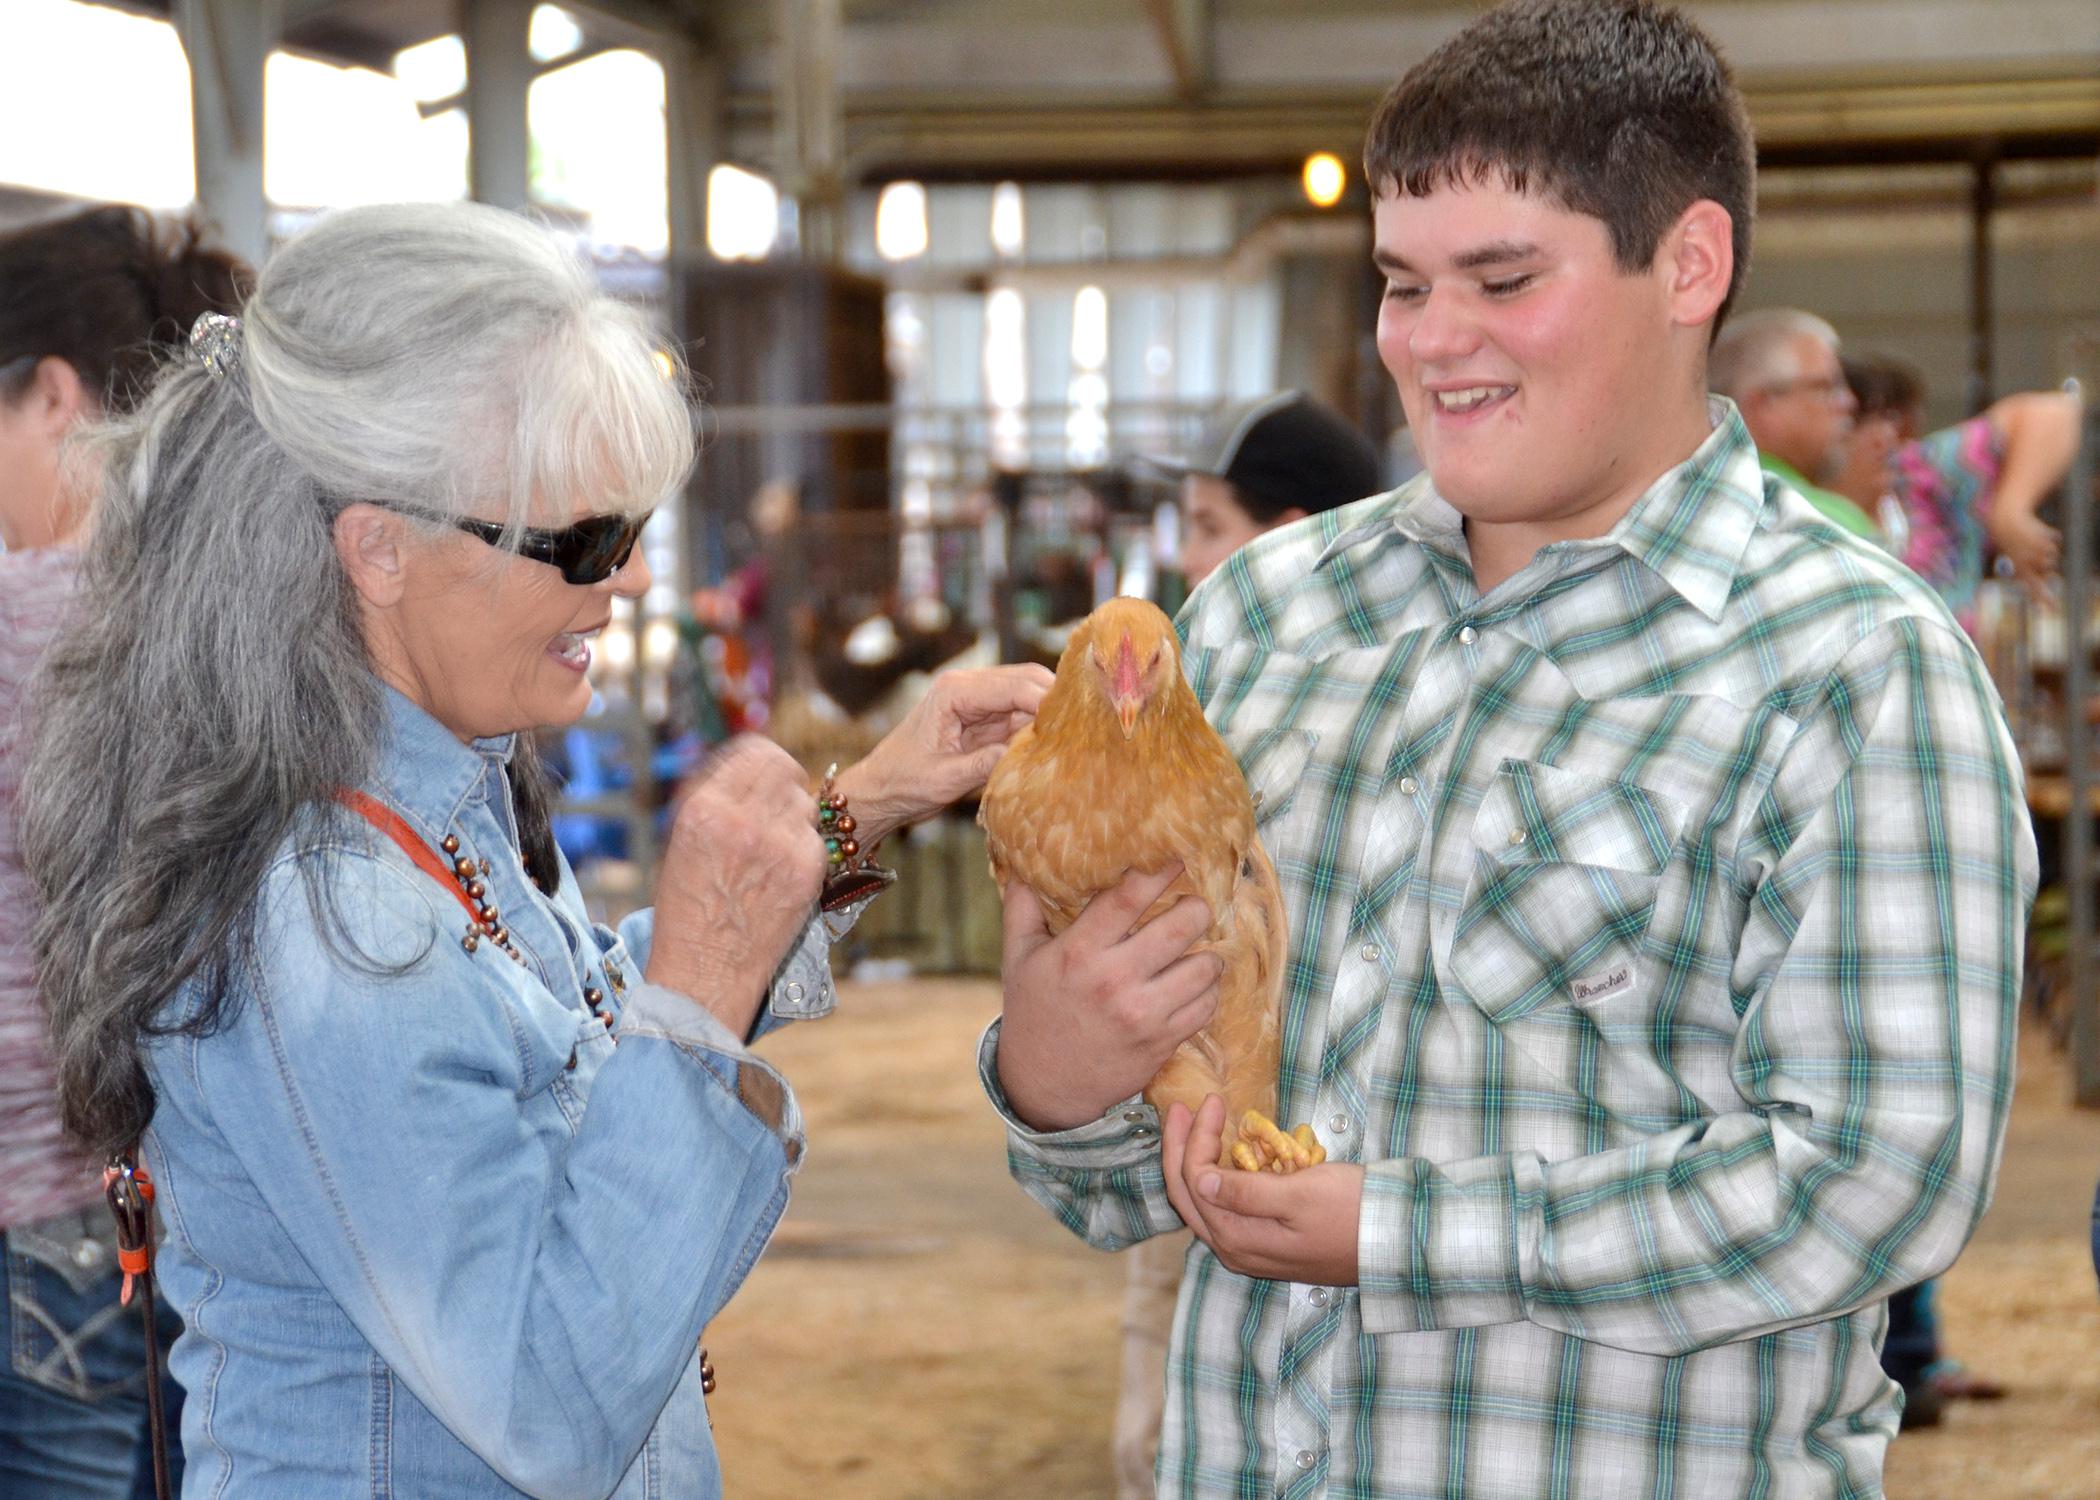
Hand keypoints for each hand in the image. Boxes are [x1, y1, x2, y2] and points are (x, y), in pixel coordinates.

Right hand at [646, 737, 826, 1037]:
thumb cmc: (687, 913)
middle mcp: (743, 818)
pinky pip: (816, 839)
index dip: (763, 762)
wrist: (704, 973)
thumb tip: (747, 772)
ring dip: (795, 817)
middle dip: (784, 784)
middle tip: (779, 806)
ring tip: (774, 847)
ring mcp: (780, 843)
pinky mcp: (807, 870)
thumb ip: (716, 803)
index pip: (754, 753)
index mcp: (704, 807)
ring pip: (806, 804)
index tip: (765, 775)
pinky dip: (805, 848)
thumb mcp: (683, 843)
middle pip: (787, 770)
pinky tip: (784, 871)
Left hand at [831, 664, 1054, 843]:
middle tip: (1086, 724)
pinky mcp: (982, 719)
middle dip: (1055, 699)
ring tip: (1076, 733)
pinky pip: (1018, 714)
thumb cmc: (903, 784)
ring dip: (1049, 712)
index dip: (1046, 700)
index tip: (1075, 721)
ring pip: (1026, 694)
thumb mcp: (945, 779)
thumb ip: (985, 764)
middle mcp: (966, 687)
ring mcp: (976, 701)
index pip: (1013, 686)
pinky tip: (1055, 742)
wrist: (880, 791)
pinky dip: (1038, 725)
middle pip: (1025, 679)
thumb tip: (1026, 753)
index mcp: (954, 692)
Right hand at [994, 865, 1221, 1131]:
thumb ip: (1022, 910)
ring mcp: (1142, 1014)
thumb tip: (1020, 865)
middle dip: (1197, 908)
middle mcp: (1114, 980)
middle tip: (1194, 905)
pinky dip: (1208, 991)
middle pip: (1180, 927)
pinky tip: (1195, 984)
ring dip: (1207, 953)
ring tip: (1198, 948)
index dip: (1160, 871)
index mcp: (1078, 952)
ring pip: (1203, 967)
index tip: (1176, 856)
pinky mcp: (1162, 1042)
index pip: (1129, 898)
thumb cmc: (1034, 1012)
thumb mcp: (1019, 959)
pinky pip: (1206, 1006)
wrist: (1044, 1085)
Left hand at [1162, 1095, 1362, 1285]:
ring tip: (1197, 1125)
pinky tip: (1224, 1155)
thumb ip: (1246, 1193)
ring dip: (1195, 1161)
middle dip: (1180, 1148)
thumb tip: (1201, 1180)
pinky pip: (1225, 1208)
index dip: (1196, 1138)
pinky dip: (1216, 1177)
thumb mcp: (1299, 1196)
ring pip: (1203, 1202)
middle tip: (1182, 1108)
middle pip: (1187, 1194)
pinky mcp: (1265, 1243)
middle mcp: (1234, 1248)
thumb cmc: (1350, 1211)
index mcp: (1237, 1237)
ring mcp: (1248, 1248)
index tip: (1213, 1101)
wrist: (1392, 1241)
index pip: (1195, 1180)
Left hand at [1989, 511, 2060, 595]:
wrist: (2005, 523)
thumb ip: (2030, 573)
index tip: (2054, 610)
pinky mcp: (2046, 535)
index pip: (2034, 589)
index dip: (2044, 600)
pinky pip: (2056, 538)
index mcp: (2020, 570)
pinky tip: (2036, 531)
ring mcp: (2039, 548)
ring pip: (2054, 553)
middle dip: (2045, 561)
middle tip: (2032, 550)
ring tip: (2032, 540)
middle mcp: (2031, 561)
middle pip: (2050, 567)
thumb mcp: (2017, 560)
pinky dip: (2049, 535)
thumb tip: (2046, 582)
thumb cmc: (2009, 543)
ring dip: (2046, 547)